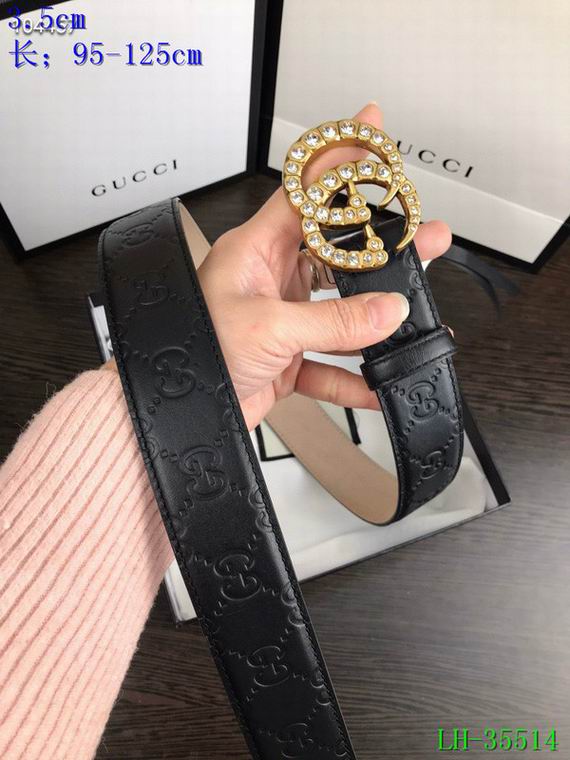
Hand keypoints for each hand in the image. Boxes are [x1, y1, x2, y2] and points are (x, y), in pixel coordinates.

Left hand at [197, 102, 450, 429]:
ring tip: (416, 307)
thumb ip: (332, 321)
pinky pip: (330, 365)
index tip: (370, 126)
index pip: (304, 192)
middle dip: (381, 245)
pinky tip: (377, 384)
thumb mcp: (267, 327)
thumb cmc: (193, 352)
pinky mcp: (286, 359)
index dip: (338, 157)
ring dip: (376, 317)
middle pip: (336, 253)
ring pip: (340, 310)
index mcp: (254, 252)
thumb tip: (387, 310)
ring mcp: (282, 320)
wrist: (178, 410)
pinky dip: (353, 379)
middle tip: (420, 232)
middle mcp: (270, 280)